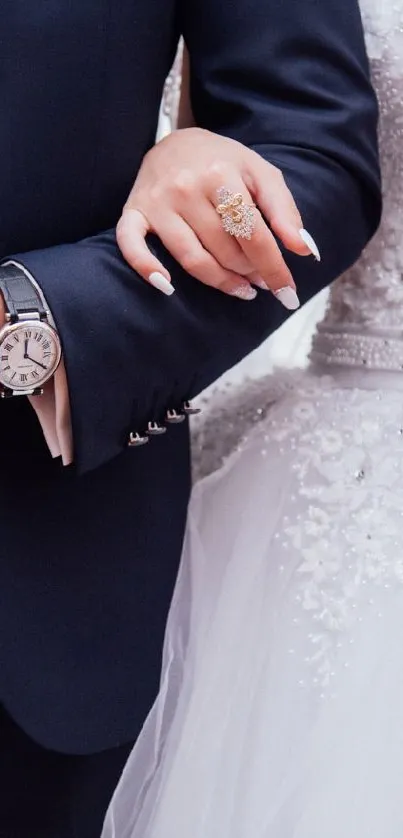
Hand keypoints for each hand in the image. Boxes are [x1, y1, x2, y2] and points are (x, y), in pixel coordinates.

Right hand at [117, 128, 319, 307]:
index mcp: (221, 174)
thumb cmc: (223, 163)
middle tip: (261, 279)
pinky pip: (131, 246)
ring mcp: (156, 202)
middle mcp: (186, 187)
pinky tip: (167, 288)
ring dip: (221, 281)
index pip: (254, 234)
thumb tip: (306, 250)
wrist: (175, 141)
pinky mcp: (133, 212)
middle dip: (249, 272)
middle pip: (225, 250)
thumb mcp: (260, 174)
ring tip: (241, 288)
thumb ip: (285, 211)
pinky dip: (147, 268)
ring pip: (191, 258)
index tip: (287, 293)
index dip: (274, 268)